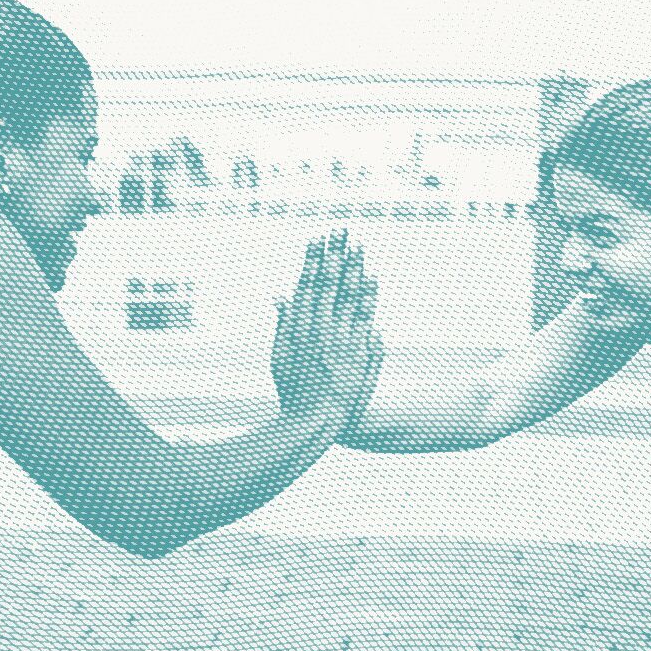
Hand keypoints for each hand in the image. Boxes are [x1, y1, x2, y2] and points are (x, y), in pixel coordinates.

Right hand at [271, 229, 382, 419]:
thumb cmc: (295, 391)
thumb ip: (282, 324)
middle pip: (328, 284)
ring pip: (348, 296)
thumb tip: (281, 295)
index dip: (313, 260)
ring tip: (358, 245)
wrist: (315, 420)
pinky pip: (364, 318)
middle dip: (335, 254)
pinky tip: (372, 277)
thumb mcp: (278, 356)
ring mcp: (339, 339)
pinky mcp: (357, 351)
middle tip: (341, 230)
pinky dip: (369, 296)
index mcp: (298, 328)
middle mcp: (318, 330)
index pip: (307, 286)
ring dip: (353, 268)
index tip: (318, 239)